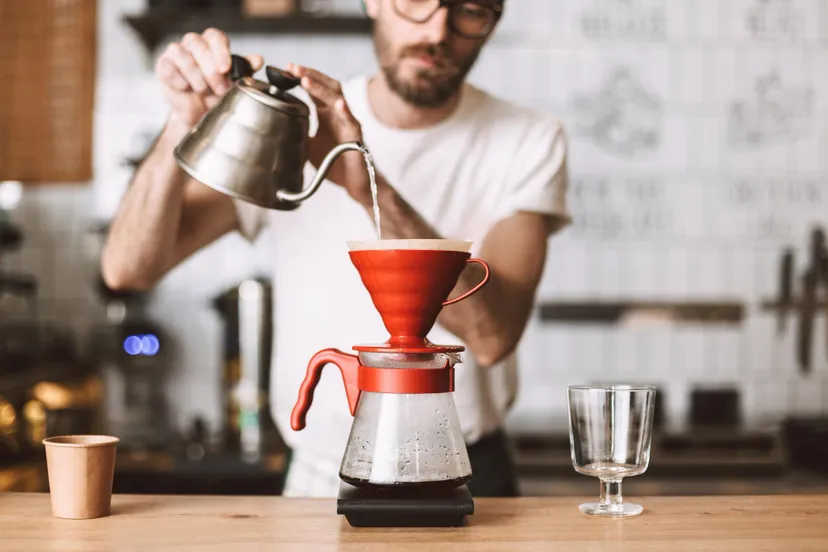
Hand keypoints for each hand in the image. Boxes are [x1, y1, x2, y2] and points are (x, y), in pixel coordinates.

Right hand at [155, 28, 262, 129]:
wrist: (197, 115)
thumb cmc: (215, 95)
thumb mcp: (234, 83)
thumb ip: (245, 70)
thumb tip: (258, 60)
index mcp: (211, 44)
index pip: (215, 37)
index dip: (221, 51)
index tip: (226, 68)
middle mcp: (193, 45)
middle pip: (199, 45)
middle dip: (211, 70)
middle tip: (220, 89)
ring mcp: (176, 53)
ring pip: (183, 56)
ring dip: (196, 77)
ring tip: (203, 91)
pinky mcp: (163, 66)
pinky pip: (169, 69)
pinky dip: (180, 81)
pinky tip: (186, 90)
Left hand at [287, 64, 371, 204]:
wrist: (352, 182)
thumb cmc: (333, 163)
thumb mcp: (307, 146)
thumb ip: (295, 133)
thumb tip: (273, 128)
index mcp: (325, 113)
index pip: (314, 89)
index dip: (301, 78)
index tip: (285, 69)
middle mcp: (337, 113)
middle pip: (325, 85)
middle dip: (309, 75)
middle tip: (292, 68)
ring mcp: (347, 122)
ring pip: (337, 97)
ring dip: (321, 88)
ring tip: (306, 80)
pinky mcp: (356, 135)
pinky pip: (351, 120)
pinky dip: (345, 112)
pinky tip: (338, 105)